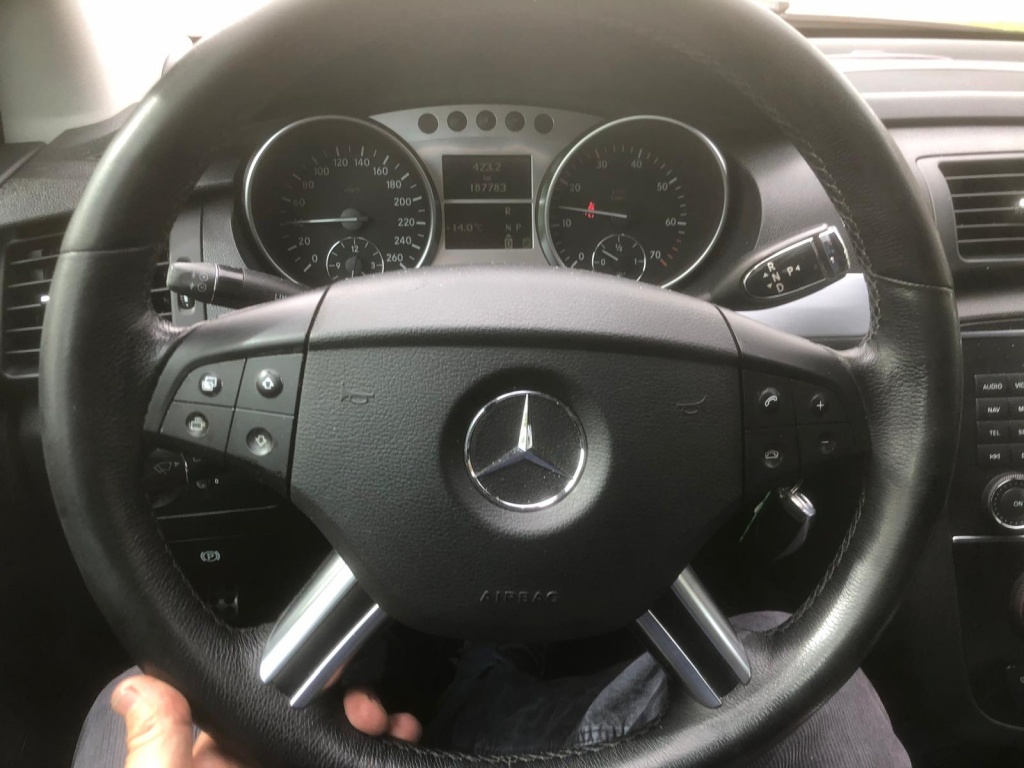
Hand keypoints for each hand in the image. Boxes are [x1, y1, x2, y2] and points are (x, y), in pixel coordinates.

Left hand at [112, 675, 421, 766]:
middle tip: (365, 699)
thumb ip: (155, 750)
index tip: (323, 662)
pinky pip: (361, 760)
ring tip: (390, 720)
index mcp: (211, 766)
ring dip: (373, 723)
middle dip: (345, 700)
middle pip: (307, 719)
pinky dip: (386, 747)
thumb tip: (139, 685)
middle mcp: (257, 767)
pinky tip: (401, 737)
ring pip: (340, 741)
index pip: (250, 706)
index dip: (289, 679)